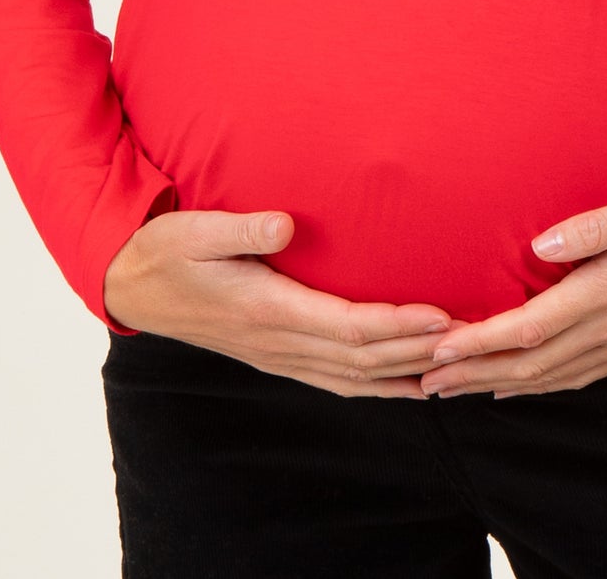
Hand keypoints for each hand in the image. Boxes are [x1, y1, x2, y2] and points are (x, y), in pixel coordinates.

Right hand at [104, 208, 470, 398]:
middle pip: (362, 358)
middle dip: (419, 351)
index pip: (346, 326)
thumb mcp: (195, 229)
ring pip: (353, 376)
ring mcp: (277, 355)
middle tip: (473, 339)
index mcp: (266, 310)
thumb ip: (242, 226)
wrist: (132, 285)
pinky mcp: (276, 355)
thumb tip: (285, 221)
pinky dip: (377, 384)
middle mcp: (277, 342)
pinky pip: (335, 380)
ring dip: (405, 371)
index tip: (440, 315)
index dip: (396, 325)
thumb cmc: (167, 250)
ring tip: (455, 364)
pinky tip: (407, 383)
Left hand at [419, 173, 606, 399]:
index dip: (480, 342)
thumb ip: (592, 227)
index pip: (530, 328)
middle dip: (475, 374)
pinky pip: (582, 375)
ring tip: (457, 390)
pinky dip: (543, 386)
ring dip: (500, 386)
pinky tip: (520, 386)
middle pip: (532, 364)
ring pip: (553, 377)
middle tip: (425, 382)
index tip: (438, 349)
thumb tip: (539, 248)